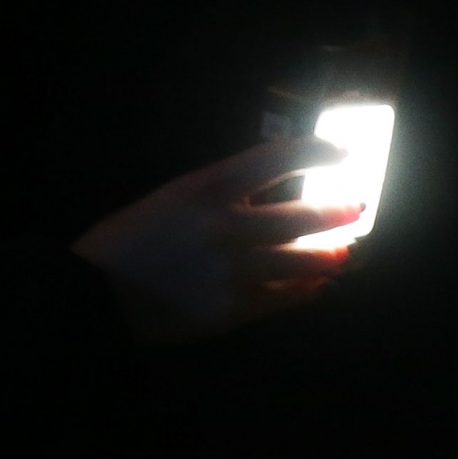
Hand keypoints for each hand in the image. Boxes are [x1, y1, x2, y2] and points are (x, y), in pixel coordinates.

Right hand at [70, 137, 361, 344]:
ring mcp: (234, 269)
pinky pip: (286, 297)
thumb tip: (271, 195)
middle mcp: (225, 225)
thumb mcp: (171, 201)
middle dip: (337, 212)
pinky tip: (319, 286)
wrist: (101, 294)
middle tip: (357, 209)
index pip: (273, 159)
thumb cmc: (132, 241)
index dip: (315, 151)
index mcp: (204, 188)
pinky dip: (307, 291)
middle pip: (301, 216)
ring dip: (329, 257)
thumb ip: (219, 196)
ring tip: (343, 254)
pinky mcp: (236, 307)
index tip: (341, 151)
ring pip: (302, 261)